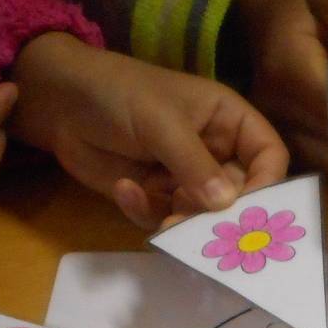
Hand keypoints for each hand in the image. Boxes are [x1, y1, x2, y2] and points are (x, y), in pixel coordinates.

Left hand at [7, 33, 288, 228]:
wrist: (58, 102)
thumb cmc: (119, 94)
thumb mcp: (161, 122)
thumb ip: (195, 164)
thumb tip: (226, 205)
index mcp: (228, 120)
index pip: (268, 155)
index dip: (268, 184)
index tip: (252, 211)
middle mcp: (213, 151)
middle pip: (240, 195)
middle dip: (222, 215)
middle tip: (205, 232)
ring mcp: (183, 175)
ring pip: (201, 214)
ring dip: (183, 222)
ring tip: (162, 220)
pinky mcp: (153, 194)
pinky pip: (164, 217)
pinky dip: (147, 213)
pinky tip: (125, 191)